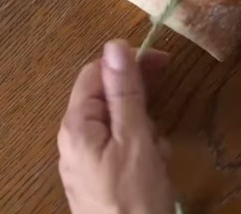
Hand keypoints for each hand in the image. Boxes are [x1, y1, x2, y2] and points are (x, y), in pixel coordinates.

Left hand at [58, 40, 174, 213]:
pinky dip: (142, 150)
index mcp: (77, 125)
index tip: (165, 63)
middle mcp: (76, 140)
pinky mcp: (100, 178)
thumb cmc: (133, 196)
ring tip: (159, 152)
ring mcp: (87, 161)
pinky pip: (122, 148)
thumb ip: (125, 92)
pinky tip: (155, 167)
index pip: (96, 73)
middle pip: (107, 98)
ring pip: (119, 124)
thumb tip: (115, 45)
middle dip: (140, 102)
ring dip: (145, 128)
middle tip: (163, 114)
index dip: (129, 63)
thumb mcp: (135, 138)